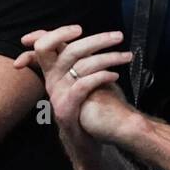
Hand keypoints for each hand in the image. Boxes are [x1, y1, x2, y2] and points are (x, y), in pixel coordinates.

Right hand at [15, 26, 138, 147]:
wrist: (82, 140)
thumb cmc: (83, 105)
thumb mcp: (76, 80)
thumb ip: (77, 60)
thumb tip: (84, 38)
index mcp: (51, 71)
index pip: (43, 45)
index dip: (57, 33)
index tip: (78, 29)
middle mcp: (51, 80)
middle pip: (64, 50)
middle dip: (93, 39)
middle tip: (118, 36)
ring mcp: (56, 95)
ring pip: (79, 65)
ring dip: (108, 57)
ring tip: (126, 56)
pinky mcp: (65, 108)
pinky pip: (82, 86)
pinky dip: (100, 77)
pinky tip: (115, 76)